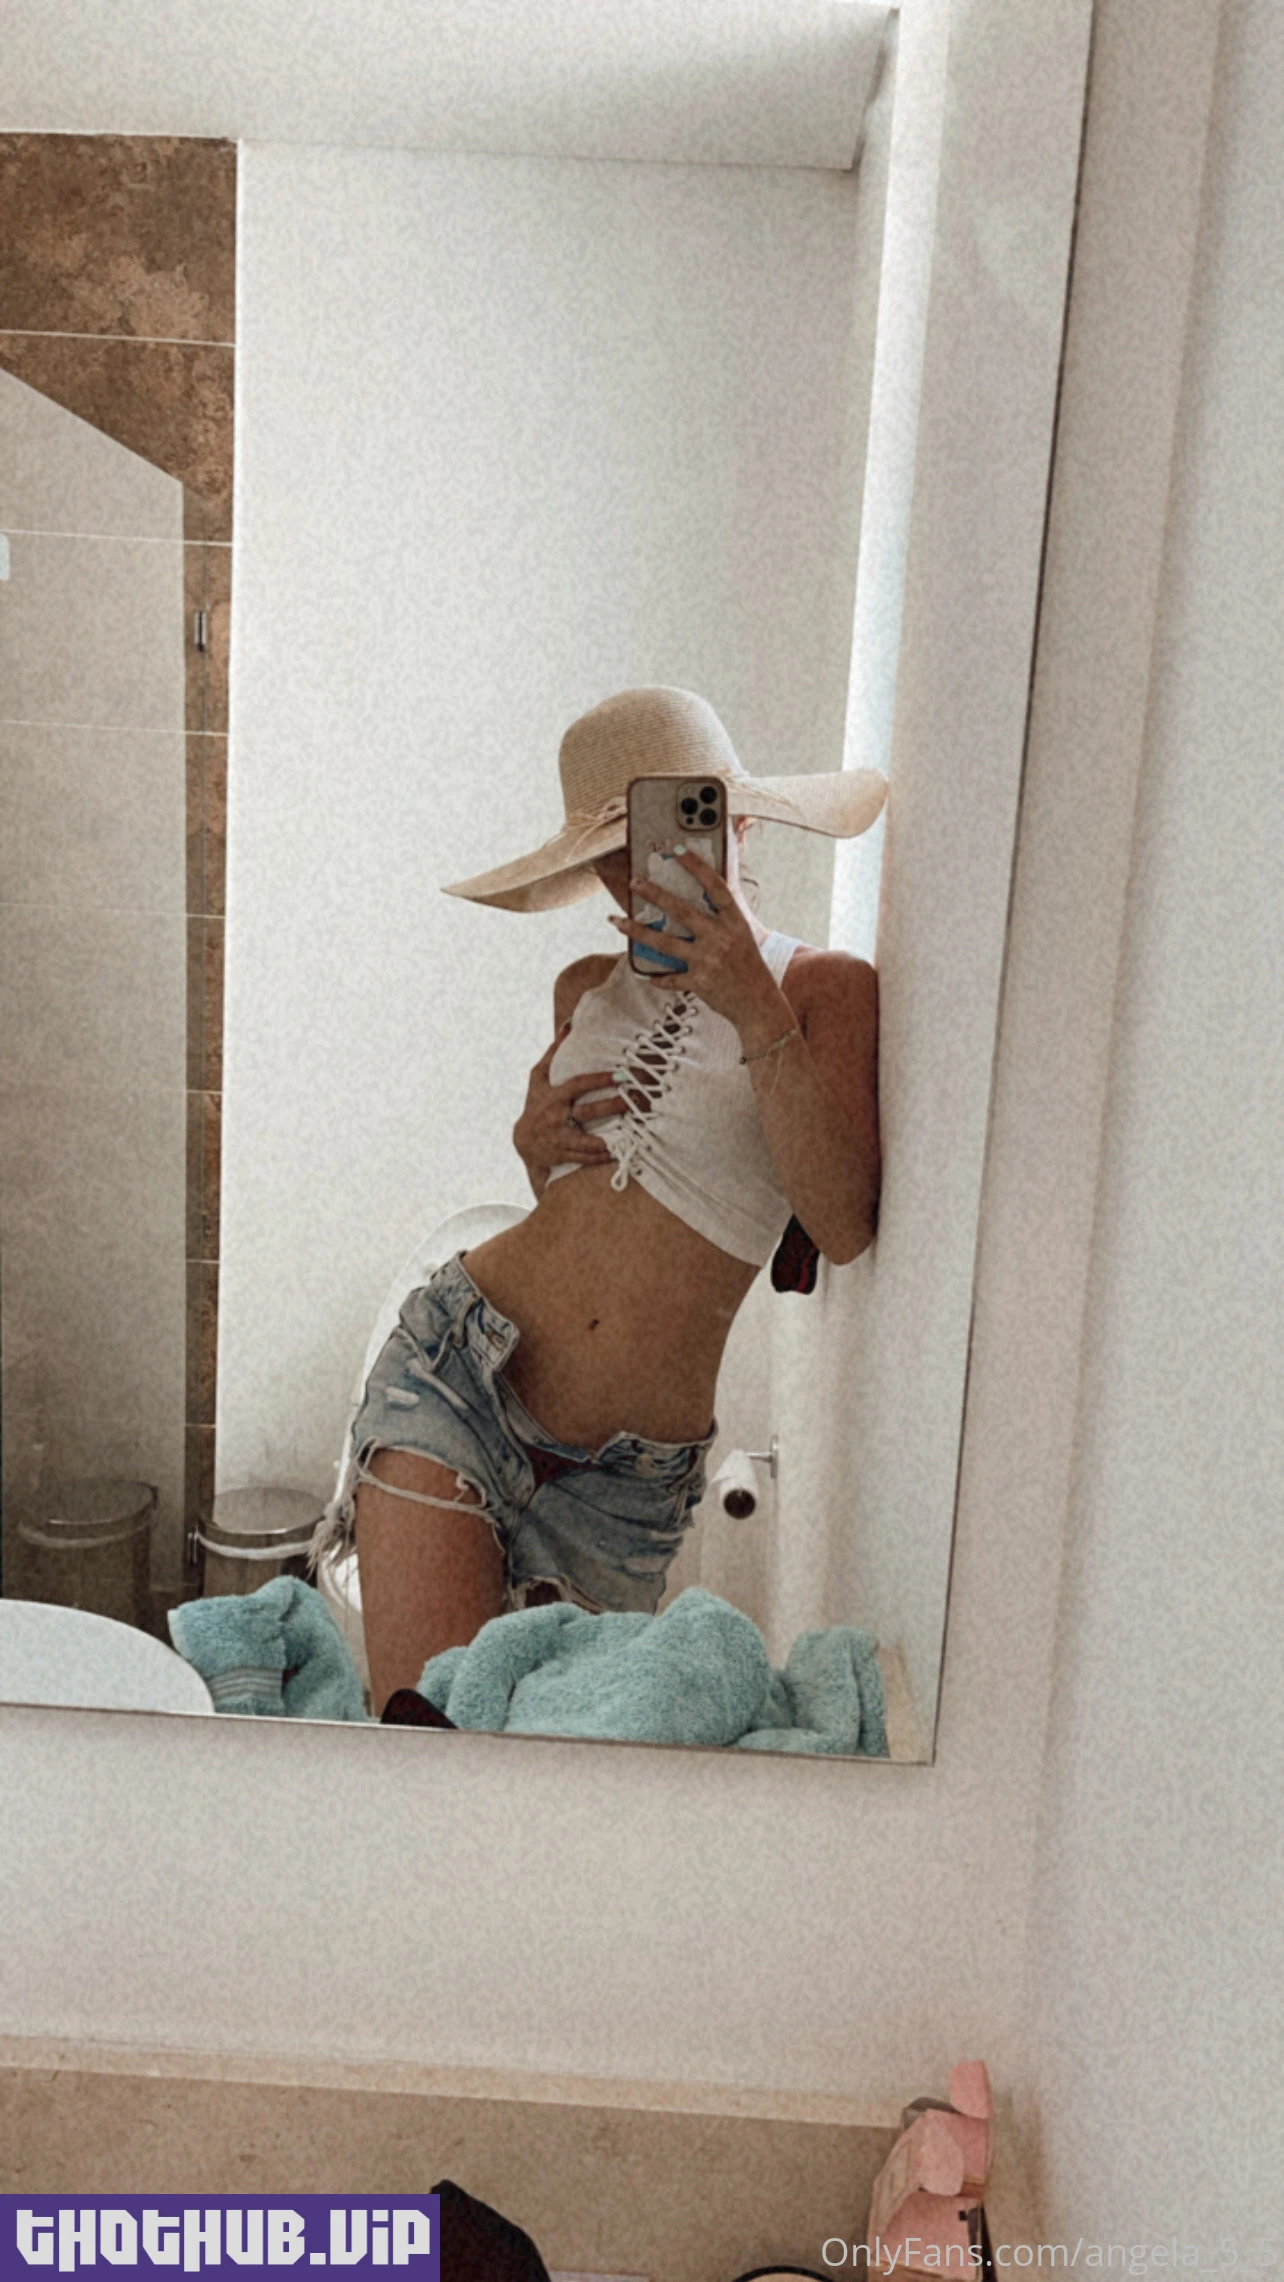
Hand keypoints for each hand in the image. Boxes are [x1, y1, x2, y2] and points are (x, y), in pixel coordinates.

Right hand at [512, 1025, 625, 1183]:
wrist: (523, 1142)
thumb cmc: (535, 1103)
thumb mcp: (538, 1077)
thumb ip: (554, 1052)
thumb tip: (569, 1023)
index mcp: (554, 1096)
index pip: (579, 1085)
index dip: (600, 1080)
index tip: (621, 1075)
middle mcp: (557, 1117)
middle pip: (588, 1112)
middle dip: (613, 1107)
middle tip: (636, 1101)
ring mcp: (560, 1138)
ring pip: (590, 1140)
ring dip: (613, 1138)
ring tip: (636, 1132)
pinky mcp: (564, 1155)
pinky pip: (587, 1157)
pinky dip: (604, 1156)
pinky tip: (622, 1151)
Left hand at [609, 848, 782, 1032]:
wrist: (759, 1004)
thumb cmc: (750, 967)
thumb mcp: (742, 936)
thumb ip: (723, 918)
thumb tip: (699, 898)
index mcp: (734, 922)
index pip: (715, 887)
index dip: (697, 867)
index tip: (678, 851)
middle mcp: (720, 938)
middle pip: (682, 911)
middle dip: (655, 894)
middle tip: (634, 883)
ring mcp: (708, 961)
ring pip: (665, 942)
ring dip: (638, 932)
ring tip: (618, 922)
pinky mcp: (699, 983)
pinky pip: (670, 978)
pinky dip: (657, 978)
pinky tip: (645, 975)